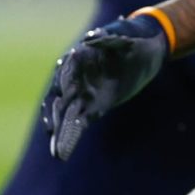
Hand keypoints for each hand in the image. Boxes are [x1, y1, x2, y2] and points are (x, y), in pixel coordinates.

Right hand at [42, 13, 169, 159]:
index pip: (65, 74)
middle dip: (55, 115)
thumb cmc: (134, 43)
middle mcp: (75, 79)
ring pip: (65, 116)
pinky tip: (62, 154)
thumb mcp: (127, 40)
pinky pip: (77, 124)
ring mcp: (82, 95)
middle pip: (60, 99)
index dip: (61, 85)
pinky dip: (70, 138)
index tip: (60, 99)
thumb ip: (109, 40)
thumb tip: (90, 39)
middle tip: (51, 131)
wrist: (144, 54)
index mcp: (79, 60)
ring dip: (59, 134)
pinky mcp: (92, 108)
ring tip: (56, 153)